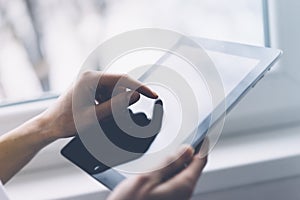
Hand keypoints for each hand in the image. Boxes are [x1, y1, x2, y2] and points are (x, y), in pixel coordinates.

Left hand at [40, 71, 157, 140]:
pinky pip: (107, 94)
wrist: (50, 126)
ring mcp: (89, 82)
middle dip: (122, 100)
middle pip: (118, 85)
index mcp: (90, 79)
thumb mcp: (95, 117)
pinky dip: (108, 104)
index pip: (122, 79)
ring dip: (113, 104)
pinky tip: (97, 113)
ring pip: (114, 91)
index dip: (140, 87)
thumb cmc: (66, 122)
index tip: (152, 95)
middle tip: (114, 115)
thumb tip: (135, 96)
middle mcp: (90, 76)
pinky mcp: (89, 88)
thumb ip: (117, 106)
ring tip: (98, 116)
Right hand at [107, 141, 208, 199]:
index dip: (201, 145)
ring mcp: (176, 197)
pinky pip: (172, 181)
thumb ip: (169, 163)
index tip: (199, 134)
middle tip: (170, 145)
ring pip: (180, 173)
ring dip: (171, 164)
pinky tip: (151, 173)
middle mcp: (183, 194)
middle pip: (191, 166)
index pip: (201, 160)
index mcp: (183, 186)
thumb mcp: (148, 177)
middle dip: (183, 154)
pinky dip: (165, 173)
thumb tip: (187, 150)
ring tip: (155, 161)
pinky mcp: (168, 199)